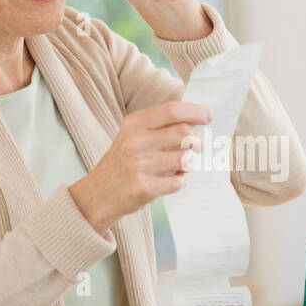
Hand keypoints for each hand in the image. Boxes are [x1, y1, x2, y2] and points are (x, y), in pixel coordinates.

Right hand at [69, 101, 212, 235]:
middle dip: (198, 140)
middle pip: (183, 132)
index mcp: (133, 124)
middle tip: (200, 146)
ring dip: (189, 163)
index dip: (195, 112)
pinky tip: (171, 181)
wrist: (97, 195)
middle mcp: (135, 142)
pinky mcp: (143, 187)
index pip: (171, 110)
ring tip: (181, 166)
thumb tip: (196, 123)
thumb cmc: (122, 163)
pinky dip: (180, 181)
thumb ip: (159, 128)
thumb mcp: (133, 137)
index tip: (208, 116)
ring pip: (184, 159)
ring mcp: (138, 165)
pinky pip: (177, 182)